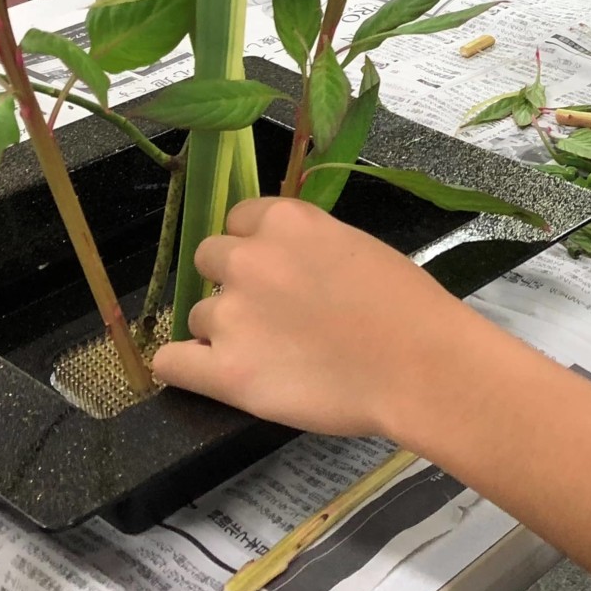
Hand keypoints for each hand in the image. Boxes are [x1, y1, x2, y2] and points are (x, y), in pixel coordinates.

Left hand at [152, 196, 467, 438]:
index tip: (276, 268)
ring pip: (196, 314)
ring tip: (268, 353)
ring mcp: (231, 315)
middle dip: (233, 281)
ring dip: (222, 329)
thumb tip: (288, 265)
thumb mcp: (358, 247)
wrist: (420, 365)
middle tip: (270, 311)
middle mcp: (248, 259)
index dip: (255, 244)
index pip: (238, 219)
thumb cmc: (407, 306)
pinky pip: (171, 362)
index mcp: (286, 221)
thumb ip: (309, 247)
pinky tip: (214, 372)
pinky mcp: (225, 371)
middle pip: (208, 259)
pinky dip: (185, 366)